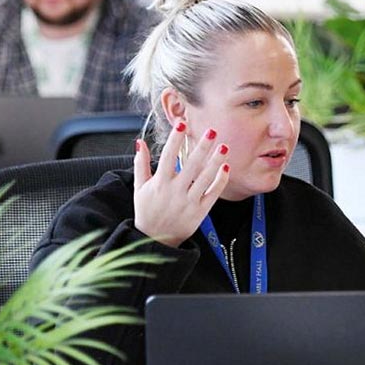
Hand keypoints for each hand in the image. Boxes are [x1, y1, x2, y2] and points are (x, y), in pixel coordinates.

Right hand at [132, 122, 229, 247]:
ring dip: (215, 161)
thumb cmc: (146, 211)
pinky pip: (212, 194)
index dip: (175, 140)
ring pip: (205, 178)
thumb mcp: (139, 188)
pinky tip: (225, 167)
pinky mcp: (200, 212)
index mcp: (159, 183)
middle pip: (191, 165)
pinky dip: (220, 181)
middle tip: (211, 130)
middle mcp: (175, 191)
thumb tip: (139, 142)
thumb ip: (140, 164)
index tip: (182, 124)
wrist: (155, 240)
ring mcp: (188, 202)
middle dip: (201, 147)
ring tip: (224, 146)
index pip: (168, 157)